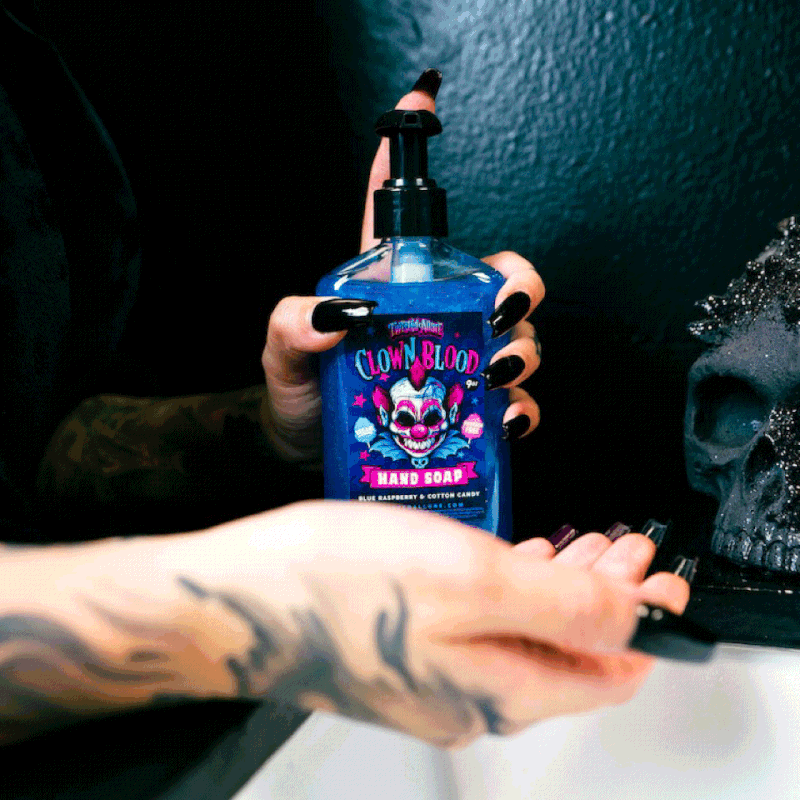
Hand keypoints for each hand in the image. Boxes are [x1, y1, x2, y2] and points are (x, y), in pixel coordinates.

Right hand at [181, 501, 689, 748]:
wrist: (231, 603)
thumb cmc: (333, 586)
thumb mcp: (469, 579)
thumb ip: (561, 606)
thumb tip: (632, 620)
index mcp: (500, 689)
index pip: (606, 669)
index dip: (641, 620)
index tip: (653, 570)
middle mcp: (470, 699)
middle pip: (567, 654)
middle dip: (605, 597)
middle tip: (622, 549)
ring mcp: (432, 680)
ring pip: (523, 637)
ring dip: (559, 590)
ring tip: (580, 549)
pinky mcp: (402, 653)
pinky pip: (480, 628)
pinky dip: (510, 592)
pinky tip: (509, 564)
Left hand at [260, 72, 543, 463]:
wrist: (308, 452)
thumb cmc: (301, 394)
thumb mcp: (283, 353)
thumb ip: (293, 324)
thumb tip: (338, 313)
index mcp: (395, 287)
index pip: (404, 214)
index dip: (408, 156)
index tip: (418, 98)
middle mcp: (441, 318)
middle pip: (505, 280)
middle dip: (520, 287)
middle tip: (500, 311)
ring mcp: (464, 364)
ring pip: (522, 341)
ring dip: (522, 352)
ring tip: (495, 372)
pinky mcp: (475, 413)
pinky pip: (516, 406)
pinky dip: (521, 412)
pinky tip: (502, 420)